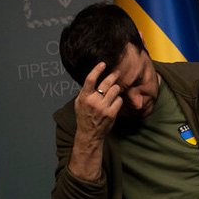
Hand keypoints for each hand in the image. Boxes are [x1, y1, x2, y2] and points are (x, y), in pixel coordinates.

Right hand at [67, 62, 122, 179]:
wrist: (89, 134)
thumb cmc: (84, 117)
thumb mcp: (79, 103)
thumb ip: (86, 91)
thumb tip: (94, 77)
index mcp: (84, 97)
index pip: (90, 79)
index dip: (97, 69)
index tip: (103, 64)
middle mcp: (94, 101)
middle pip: (106, 83)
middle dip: (113, 76)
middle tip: (117, 72)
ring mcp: (103, 108)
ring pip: (115, 90)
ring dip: (116, 89)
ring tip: (115, 90)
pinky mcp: (111, 113)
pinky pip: (119, 100)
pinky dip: (118, 100)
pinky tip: (115, 102)